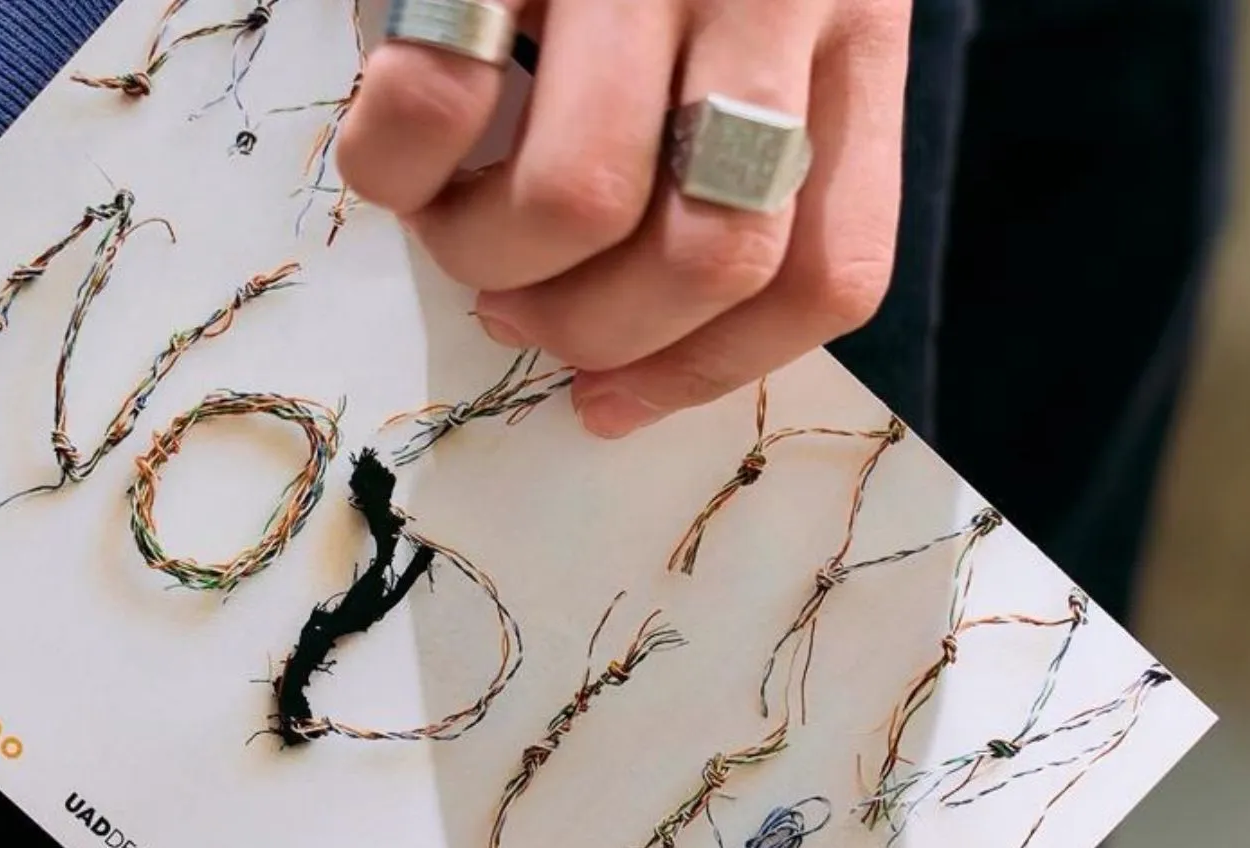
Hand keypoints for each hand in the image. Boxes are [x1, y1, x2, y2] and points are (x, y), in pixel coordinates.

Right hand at [336, 0, 910, 437]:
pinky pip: (435, 102)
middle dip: (593, 333)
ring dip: (486, 259)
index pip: (830, 270)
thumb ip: (728, 151)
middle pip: (713, 258)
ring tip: (450, 227)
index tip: (607, 405)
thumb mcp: (753, 10)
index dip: (711, 374)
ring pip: (580, 200)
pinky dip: (393, 164)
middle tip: (515, 309)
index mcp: (856, 27)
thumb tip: (613, 364)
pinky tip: (393, 151)